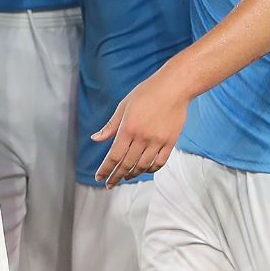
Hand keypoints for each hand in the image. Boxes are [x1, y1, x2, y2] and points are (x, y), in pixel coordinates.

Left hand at [92, 70, 191, 187]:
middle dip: (116, 176)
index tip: (100, 178)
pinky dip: (150, 169)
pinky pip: (159, 162)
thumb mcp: (124, 106)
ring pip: (143, 166)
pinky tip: (144, 170)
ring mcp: (158, 141)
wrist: (174, 87)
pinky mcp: (170, 142)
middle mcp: (142, 137)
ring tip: (126, 177)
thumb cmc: (147, 93)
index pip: (114, 156)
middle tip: (110, 184)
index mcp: (128, 128)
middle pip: (126, 164)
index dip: (106, 169)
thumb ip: (110, 126)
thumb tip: (95, 139)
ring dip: (132, 174)